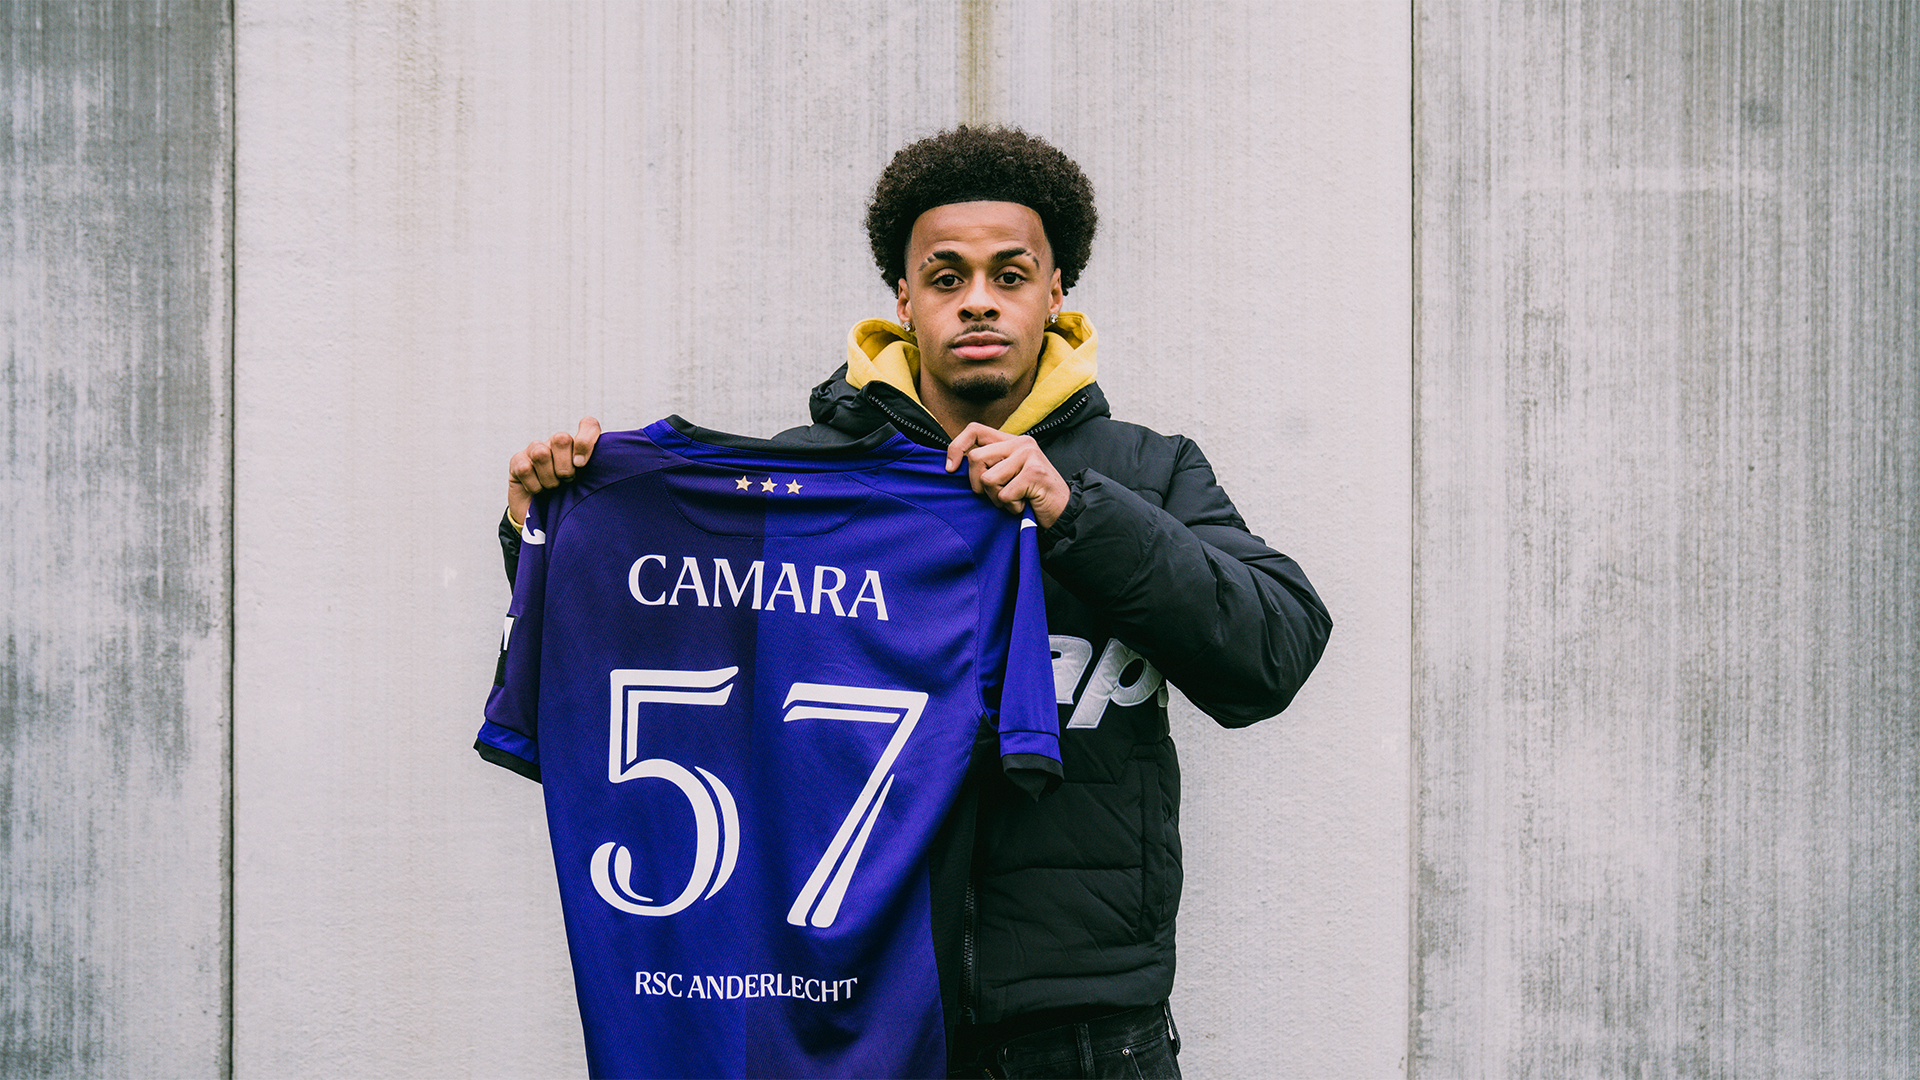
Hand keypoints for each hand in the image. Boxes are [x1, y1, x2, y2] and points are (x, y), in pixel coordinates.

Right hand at [507, 416, 600, 525]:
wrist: (542, 520)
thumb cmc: (570, 502)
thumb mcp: (589, 489)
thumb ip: (601, 476)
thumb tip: (623, 473)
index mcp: (578, 446)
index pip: (588, 425)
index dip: (587, 440)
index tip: (582, 465)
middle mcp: (557, 444)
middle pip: (561, 438)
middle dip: (564, 467)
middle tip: (567, 481)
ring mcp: (535, 450)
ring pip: (541, 453)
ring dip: (549, 478)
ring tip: (553, 488)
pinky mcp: (518, 461)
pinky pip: (525, 468)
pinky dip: (534, 485)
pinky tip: (537, 492)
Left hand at [944, 423, 1069, 527]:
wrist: (1063, 510)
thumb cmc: (1030, 495)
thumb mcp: (1007, 474)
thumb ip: (989, 464)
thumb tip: (952, 465)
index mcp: (1011, 440)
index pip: (974, 430)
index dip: (956, 447)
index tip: (950, 468)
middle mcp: (1020, 443)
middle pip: (975, 458)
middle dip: (978, 485)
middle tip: (996, 494)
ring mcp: (1029, 456)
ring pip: (987, 479)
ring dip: (997, 498)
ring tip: (1014, 499)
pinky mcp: (1034, 473)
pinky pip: (1003, 494)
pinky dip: (1010, 507)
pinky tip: (1024, 504)